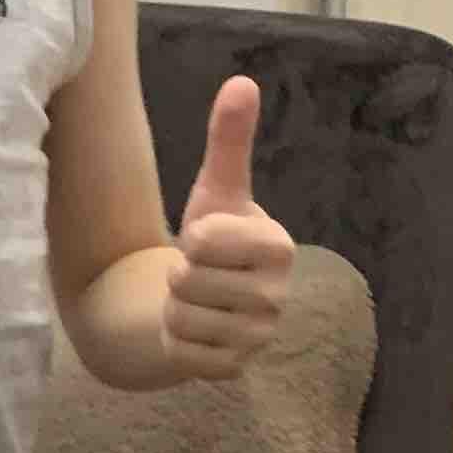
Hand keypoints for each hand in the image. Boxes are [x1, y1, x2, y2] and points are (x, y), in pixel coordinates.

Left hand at [161, 77, 294, 382]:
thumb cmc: (215, 237)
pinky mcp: (233, 370)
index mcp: (279, 247)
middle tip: (199, 272)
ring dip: (173, 306)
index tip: (207, 241)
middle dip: (180, 273)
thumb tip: (241, 82)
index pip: (204, 239)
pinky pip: (178, 351)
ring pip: (179, 316)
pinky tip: (194, 327)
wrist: (206, 298)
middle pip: (187, 280)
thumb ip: (229, 139)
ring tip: (195, 298)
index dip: (192, 237)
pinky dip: (173, 339)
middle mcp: (278, 297)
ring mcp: (258, 339)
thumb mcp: (217, 188)